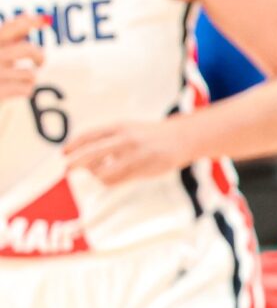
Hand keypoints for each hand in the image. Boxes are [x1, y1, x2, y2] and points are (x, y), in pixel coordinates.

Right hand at [0, 13, 41, 103]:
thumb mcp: (1, 48)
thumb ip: (13, 35)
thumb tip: (39, 18)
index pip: (11, 28)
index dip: (29, 22)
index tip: (43, 20)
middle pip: (27, 50)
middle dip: (39, 56)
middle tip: (40, 62)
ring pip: (30, 74)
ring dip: (30, 77)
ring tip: (22, 79)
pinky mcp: (0, 91)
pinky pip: (27, 88)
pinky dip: (25, 89)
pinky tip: (16, 89)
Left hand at [62, 118, 190, 185]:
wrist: (182, 138)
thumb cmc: (150, 135)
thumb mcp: (128, 129)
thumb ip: (109, 138)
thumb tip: (85, 157)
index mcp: (120, 127)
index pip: (90, 136)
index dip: (74, 145)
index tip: (63, 153)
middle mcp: (126, 140)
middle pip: (93, 153)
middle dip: (76, 162)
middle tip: (66, 169)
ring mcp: (136, 155)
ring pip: (106, 171)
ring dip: (96, 175)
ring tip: (97, 174)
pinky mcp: (144, 169)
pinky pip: (119, 180)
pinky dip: (110, 181)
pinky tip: (111, 178)